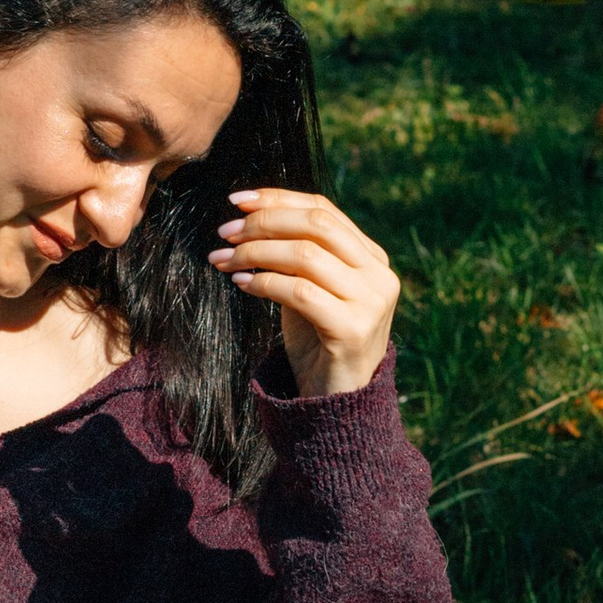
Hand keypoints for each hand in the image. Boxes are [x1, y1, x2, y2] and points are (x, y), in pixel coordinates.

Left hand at [208, 188, 398, 398]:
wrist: (337, 403)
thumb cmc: (318, 343)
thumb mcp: (310, 290)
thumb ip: (297, 255)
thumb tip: (250, 217)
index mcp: (372, 258)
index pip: (324, 209)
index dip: (279, 199)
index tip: (237, 201)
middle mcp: (379, 275)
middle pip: (317, 224)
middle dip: (264, 223)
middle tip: (225, 232)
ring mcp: (371, 302)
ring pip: (305, 255)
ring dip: (256, 252)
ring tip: (224, 260)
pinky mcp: (353, 329)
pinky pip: (299, 292)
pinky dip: (264, 282)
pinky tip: (241, 283)